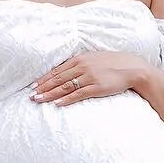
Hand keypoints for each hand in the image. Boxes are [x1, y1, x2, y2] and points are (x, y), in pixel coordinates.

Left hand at [32, 51, 149, 105]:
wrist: (132, 68)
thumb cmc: (113, 63)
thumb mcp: (94, 59)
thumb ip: (80, 63)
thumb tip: (66, 71)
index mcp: (80, 59)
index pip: (57, 70)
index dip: (44, 79)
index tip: (34, 86)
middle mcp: (82, 67)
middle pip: (57, 78)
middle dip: (43, 87)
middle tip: (31, 95)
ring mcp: (89, 77)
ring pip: (64, 86)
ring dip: (50, 94)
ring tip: (39, 100)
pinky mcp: (96, 87)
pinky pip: (78, 94)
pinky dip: (66, 99)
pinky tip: (57, 103)